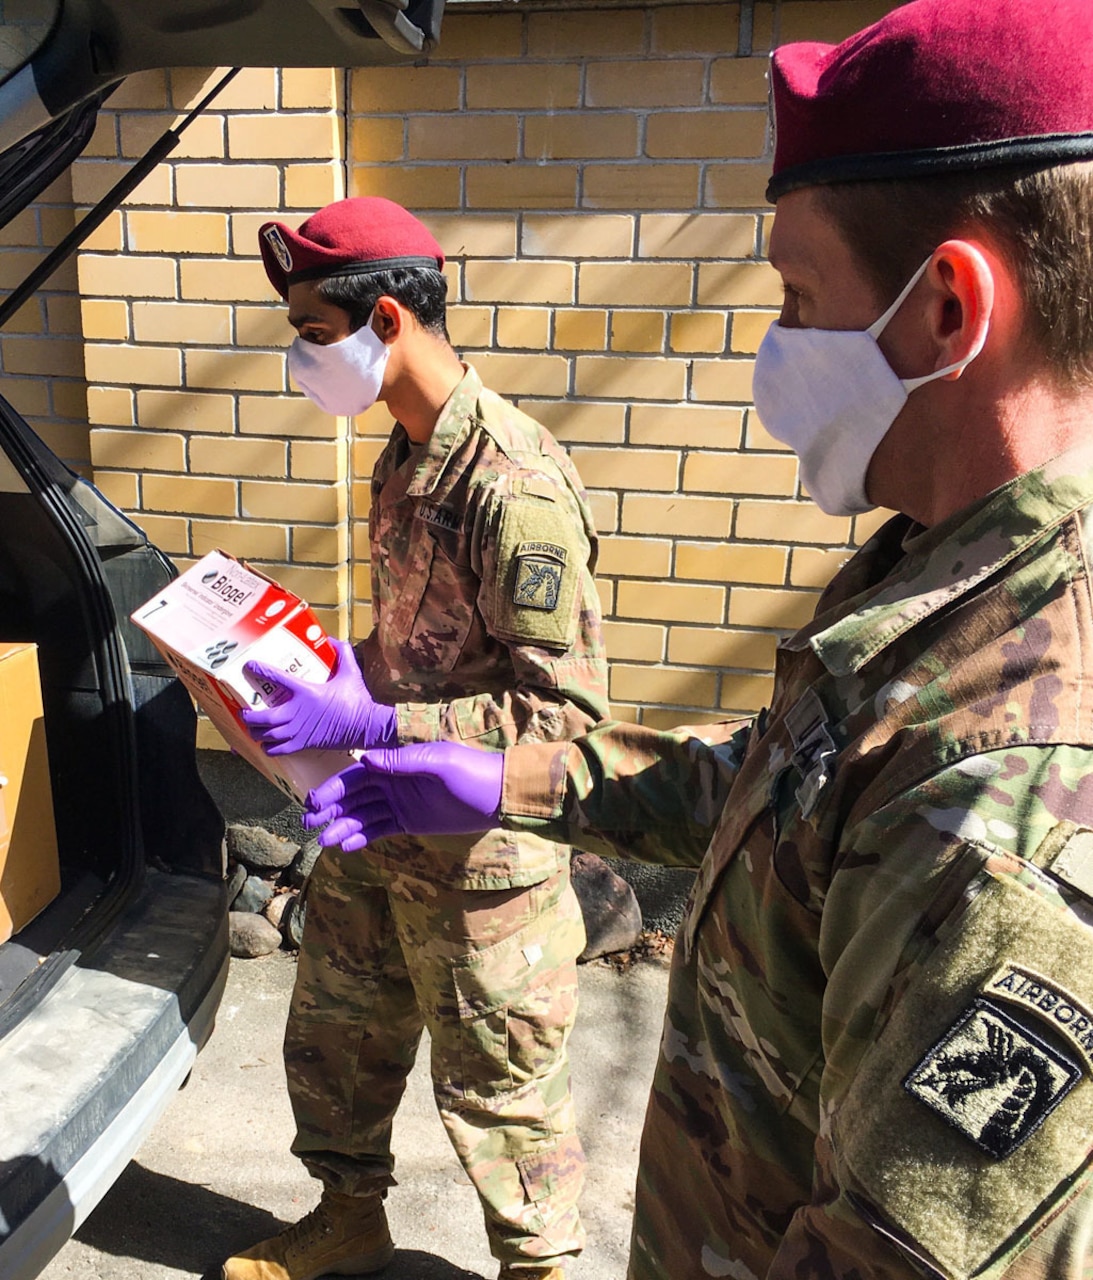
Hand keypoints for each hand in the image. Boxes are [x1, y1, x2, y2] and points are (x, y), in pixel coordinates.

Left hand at [240, 637, 396, 754]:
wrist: (367, 727)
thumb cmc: (357, 701)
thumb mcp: (351, 673)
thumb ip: (342, 654)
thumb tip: (333, 640)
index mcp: (305, 692)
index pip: (276, 678)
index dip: (259, 671)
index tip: (249, 667)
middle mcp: (296, 713)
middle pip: (260, 718)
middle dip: (247, 715)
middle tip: (244, 710)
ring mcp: (298, 731)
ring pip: (265, 735)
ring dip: (255, 731)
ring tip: (253, 727)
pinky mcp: (303, 744)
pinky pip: (277, 750)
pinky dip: (268, 748)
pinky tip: (266, 744)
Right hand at [303, 742, 503, 850]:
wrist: (498, 797)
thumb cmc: (471, 772)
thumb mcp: (439, 762)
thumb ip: (403, 761)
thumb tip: (366, 758)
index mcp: (396, 763)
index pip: (357, 775)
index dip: (334, 788)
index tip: (314, 803)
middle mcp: (393, 782)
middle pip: (354, 796)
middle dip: (330, 810)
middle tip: (309, 826)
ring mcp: (399, 803)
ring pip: (363, 815)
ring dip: (343, 827)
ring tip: (325, 842)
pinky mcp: (408, 822)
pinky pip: (380, 829)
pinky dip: (363, 837)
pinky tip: (347, 846)